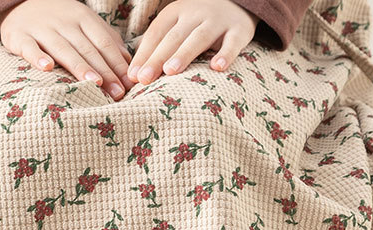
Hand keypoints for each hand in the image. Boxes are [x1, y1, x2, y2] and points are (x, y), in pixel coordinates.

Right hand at [0, 0, 134, 100]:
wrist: (21, 3)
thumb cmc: (59, 21)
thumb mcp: (84, 23)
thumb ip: (105, 40)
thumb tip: (127, 63)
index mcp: (83, 18)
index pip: (103, 42)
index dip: (116, 63)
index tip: (128, 85)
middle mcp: (64, 23)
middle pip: (87, 48)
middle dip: (104, 71)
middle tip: (117, 92)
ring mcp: (42, 29)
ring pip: (63, 48)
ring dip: (79, 66)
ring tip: (94, 83)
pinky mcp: (19, 36)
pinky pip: (29, 47)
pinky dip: (37, 56)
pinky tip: (47, 67)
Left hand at [127, 0, 257, 84]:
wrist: (237, 3)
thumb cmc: (197, 24)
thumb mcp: (176, 28)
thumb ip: (157, 47)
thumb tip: (133, 75)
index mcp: (176, 12)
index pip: (156, 33)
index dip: (144, 54)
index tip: (133, 76)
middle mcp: (196, 14)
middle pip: (174, 37)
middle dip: (158, 58)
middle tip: (144, 78)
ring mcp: (218, 21)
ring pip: (199, 37)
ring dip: (185, 54)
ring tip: (171, 71)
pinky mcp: (240, 30)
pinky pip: (233, 43)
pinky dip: (226, 54)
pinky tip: (217, 68)